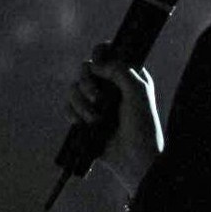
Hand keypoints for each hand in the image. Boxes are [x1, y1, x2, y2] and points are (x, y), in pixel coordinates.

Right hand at [64, 42, 162, 194]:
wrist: (133, 158)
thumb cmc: (142, 124)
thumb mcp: (137, 91)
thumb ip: (119, 70)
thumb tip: (95, 64)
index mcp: (125, 76)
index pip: (107, 54)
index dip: (99, 53)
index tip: (97, 62)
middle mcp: (109, 86)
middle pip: (85, 70)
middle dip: (87, 84)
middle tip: (97, 98)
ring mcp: (95, 103)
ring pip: (73, 89)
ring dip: (81, 104)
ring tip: (95, 119)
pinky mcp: (84, 119)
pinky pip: (68, 108)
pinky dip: (73, 114)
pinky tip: (82, 124)